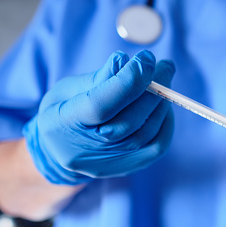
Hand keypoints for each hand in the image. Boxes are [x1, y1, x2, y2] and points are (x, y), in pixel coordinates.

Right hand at [23, 50, 174, 184]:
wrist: (59, 152)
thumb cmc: (63, 111)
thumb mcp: (67, 88)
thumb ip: (96, 78)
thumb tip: (123, 61)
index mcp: (64, 124)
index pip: (101, 105)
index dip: (127, 81)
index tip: (146, 59)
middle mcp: (88, 149)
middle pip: (130, 120)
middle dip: (152, 89)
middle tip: (165, 65)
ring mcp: (110, 162)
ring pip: (146, 133)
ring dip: (161, 103)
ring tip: (164, 80)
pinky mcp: (128, 167)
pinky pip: (157, 146)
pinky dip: (165, 122)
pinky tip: (164, 104)